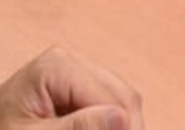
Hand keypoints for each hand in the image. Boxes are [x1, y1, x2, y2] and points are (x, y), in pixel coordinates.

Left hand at [0, 46, 143, 129]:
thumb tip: (121, 118)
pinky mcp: (71, 89)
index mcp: (57, 67)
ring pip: (119, 101)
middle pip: (122, 96)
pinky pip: (105, 106)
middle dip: (127, 126)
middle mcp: (70, 61)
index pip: (113, 97)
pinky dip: (108, 124)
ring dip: (120, 125)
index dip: (126, 127)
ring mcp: (72, 73)